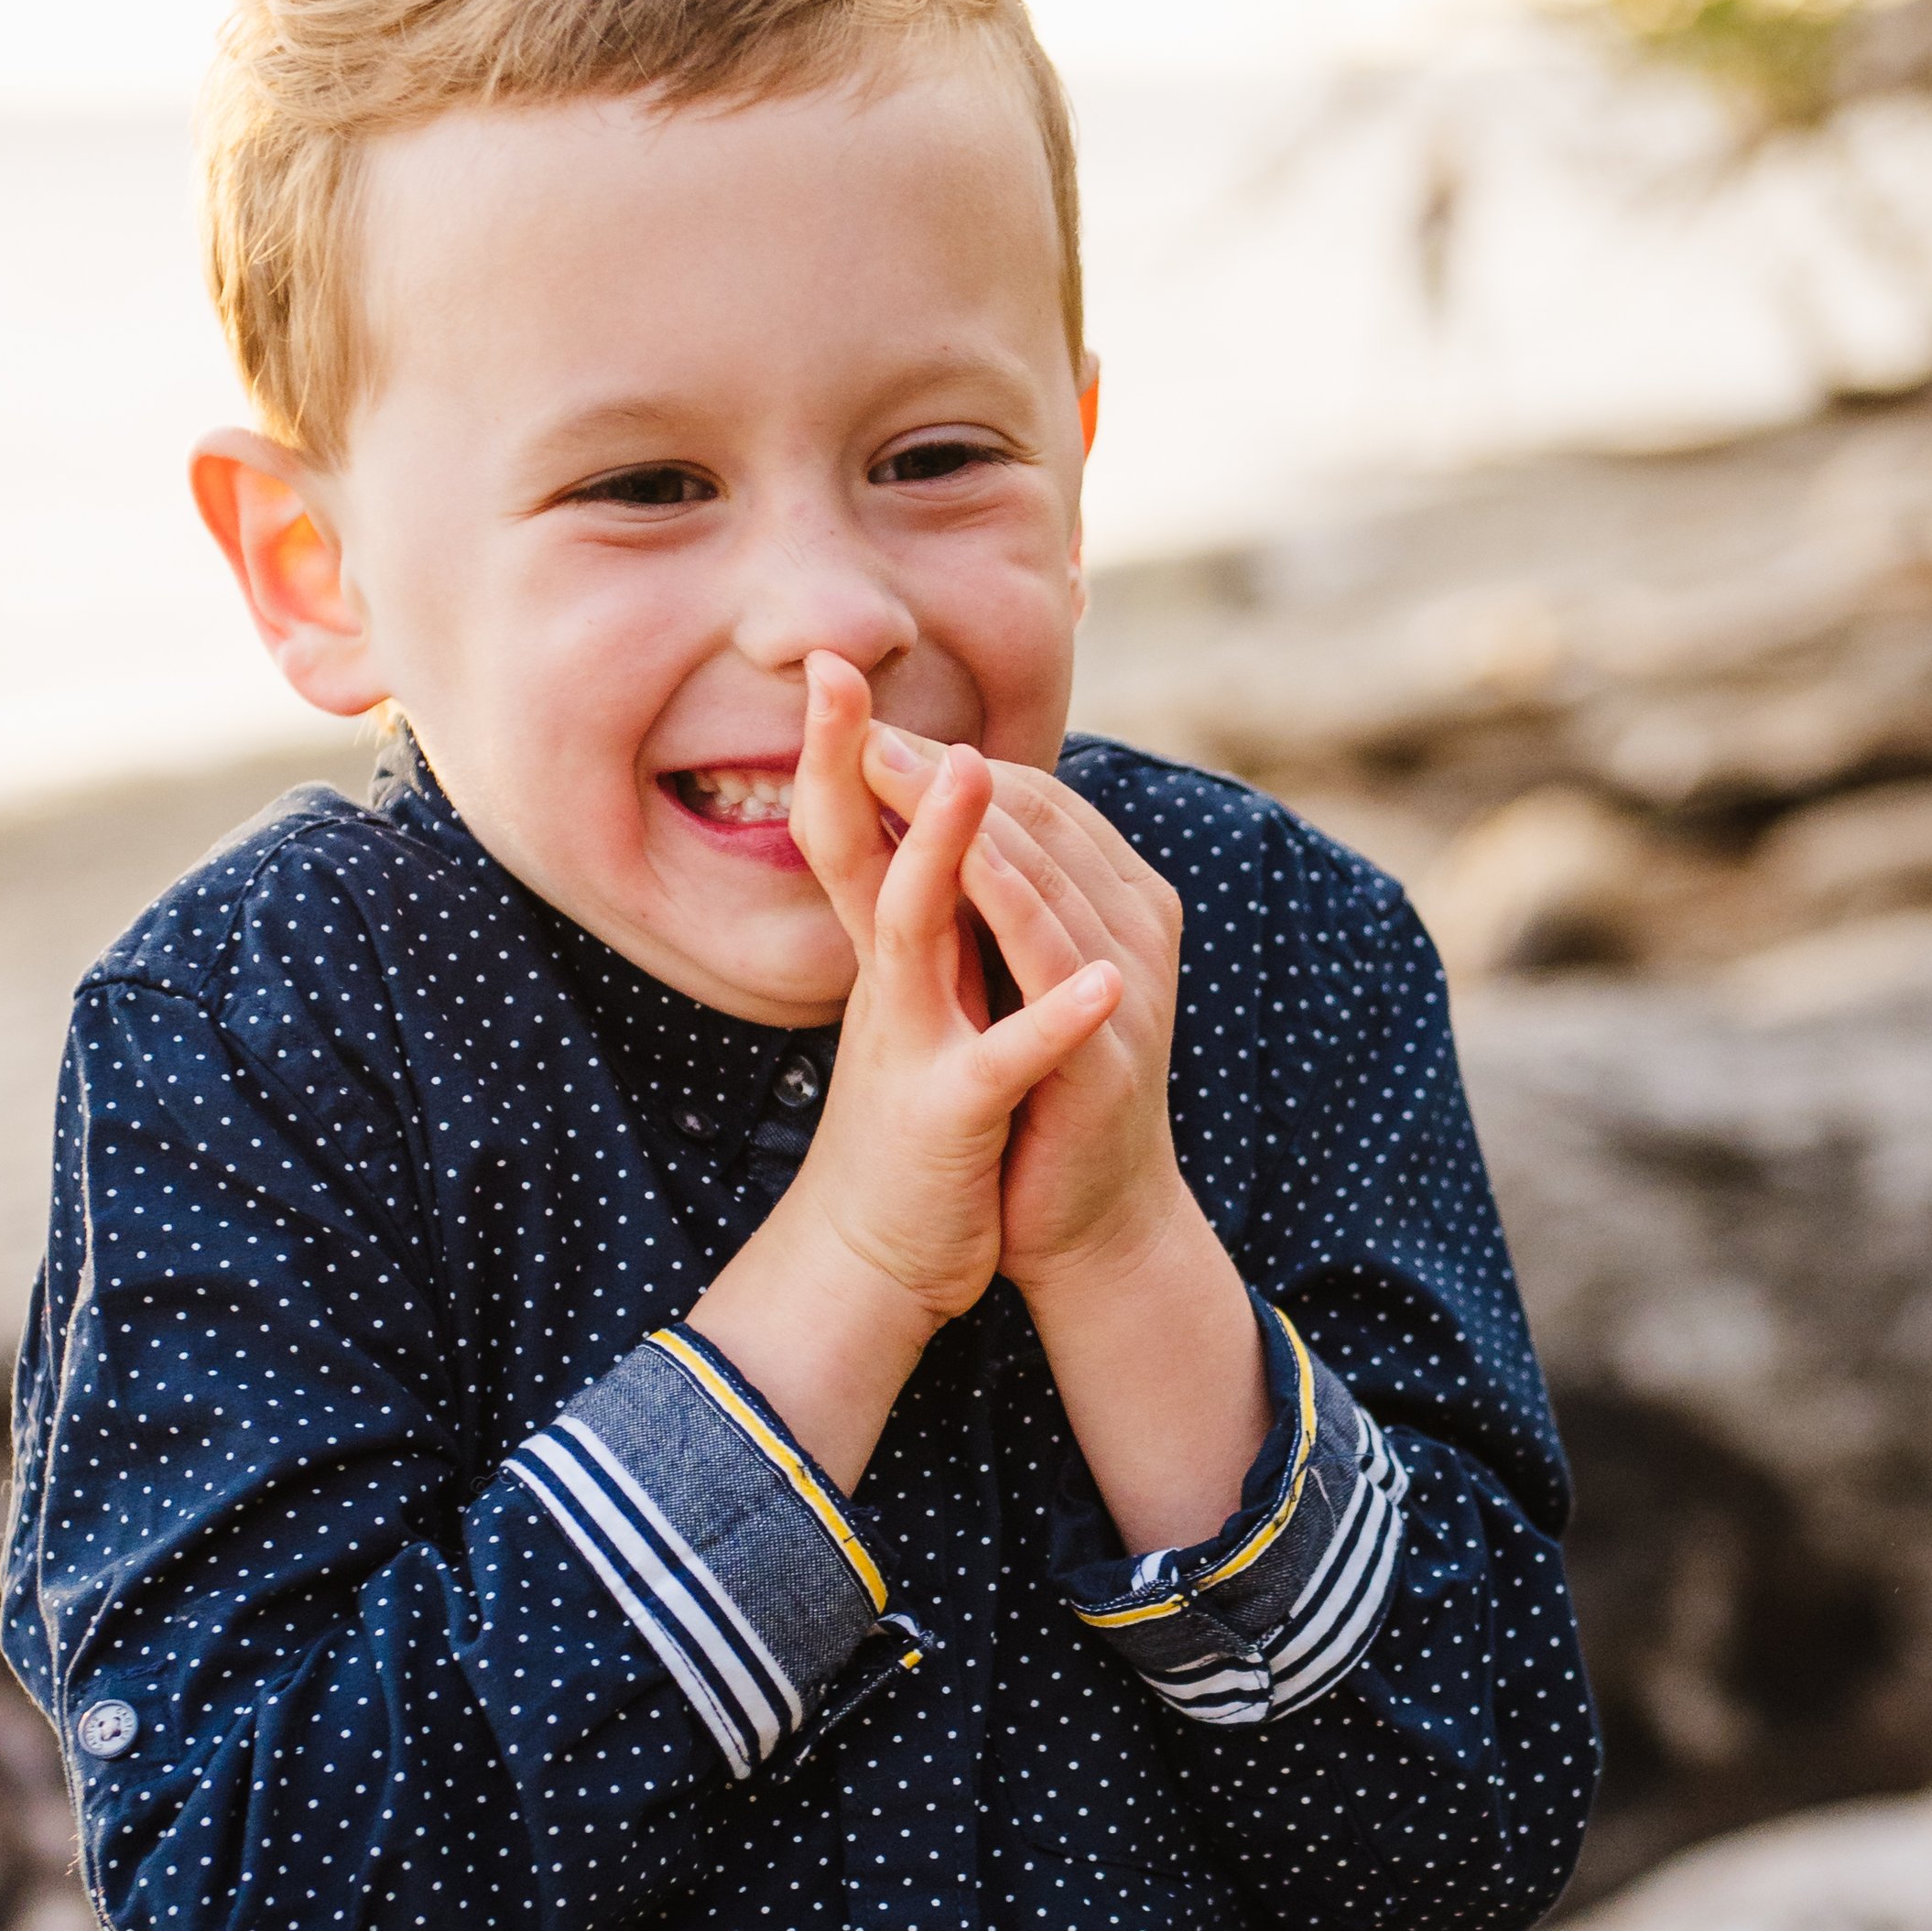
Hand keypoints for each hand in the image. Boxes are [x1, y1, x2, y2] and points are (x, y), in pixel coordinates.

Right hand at [688, 656, 1119, 1491]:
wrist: (880, 1262)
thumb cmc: (918, 1128)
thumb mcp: (918, 1011)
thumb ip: (930, 931)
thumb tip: (949, 849)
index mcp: (888, 958)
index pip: (848, 832)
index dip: (834, 749)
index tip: (828, 668)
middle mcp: (886, 986)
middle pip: (855, 853)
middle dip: (849, 762)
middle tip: (837, 669)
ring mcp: (909, 1047)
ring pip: (915, 930)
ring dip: (943, 851)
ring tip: (974, 776)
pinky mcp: (949, 1117)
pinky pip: (1005, 1059)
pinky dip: (1053, 1017)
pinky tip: (1102, 981)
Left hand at [856, 719, 1270, 1552]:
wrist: (1085, 1224)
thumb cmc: (1037, 1096)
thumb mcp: (1006, 982)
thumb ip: (988, 902)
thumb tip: (931, 818)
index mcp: (1105, 901)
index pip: (1029, 797)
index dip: (941, 754)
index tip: (856, 711)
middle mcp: (1128, 927)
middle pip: (1035, 812)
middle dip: (940, 760)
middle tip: (854, 704)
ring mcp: (1128, 986)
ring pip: (1049, 871)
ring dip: (970, 810)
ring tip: (894, 756)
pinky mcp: (1108, 1055)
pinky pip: (1064, 965)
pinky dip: (1023, 906)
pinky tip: (974, 862)